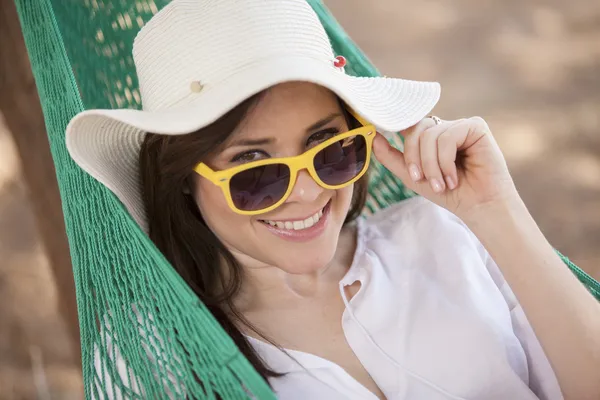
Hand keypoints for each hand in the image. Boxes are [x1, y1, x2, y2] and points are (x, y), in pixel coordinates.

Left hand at [372, 116, 518, 219]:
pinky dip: (446, 162)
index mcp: (430, 137)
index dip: (394, 127)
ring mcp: (460, 126)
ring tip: (442, 185)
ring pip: (430, 135)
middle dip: (414, 157)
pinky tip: (454, 178)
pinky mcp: (476, 127)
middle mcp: (445, 128)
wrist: (478, 207)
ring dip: (431, 165)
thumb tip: (373, 136)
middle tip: (420, 179)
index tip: (376, 128)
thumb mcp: (412, 176)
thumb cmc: (449, 194)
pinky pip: (448, 137)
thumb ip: (392, 157)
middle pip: (416, 129)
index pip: (407, 125)